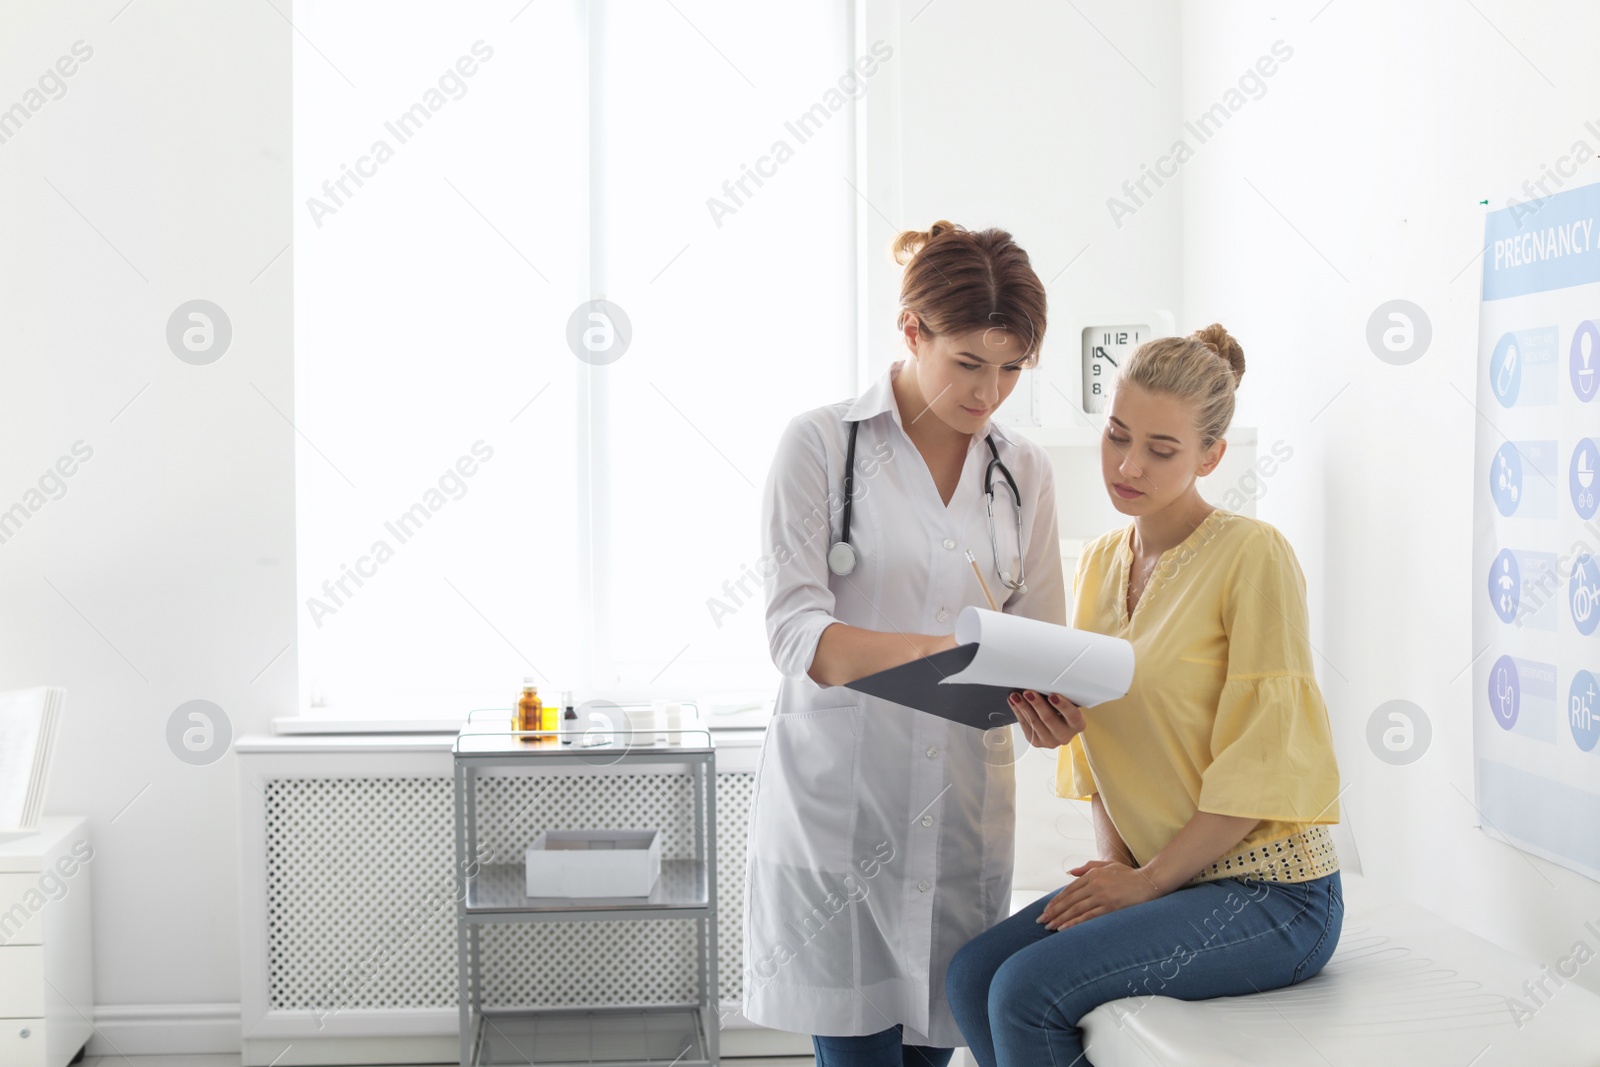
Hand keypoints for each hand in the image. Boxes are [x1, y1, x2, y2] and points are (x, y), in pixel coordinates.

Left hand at [1008, 690, 1084, 748]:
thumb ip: (1059, 696)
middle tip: (1028, 692)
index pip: (1073, 716)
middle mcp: (1065, 735)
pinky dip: (1019, 712)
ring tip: (1016, 696)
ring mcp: (1050, 741)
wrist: (1055, 725)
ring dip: (1024, 707)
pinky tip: (1014, 703)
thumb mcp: (1066, 703)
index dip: (1063, 706)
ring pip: (1035, 723)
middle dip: (1037, 704)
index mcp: (1077, 724)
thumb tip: (1043, 683)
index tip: (1052, 695)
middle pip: (1050, 720)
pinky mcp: (1037, 742)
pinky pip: (1026, 726)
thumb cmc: (1061, 710)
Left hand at [1036, 859, 1162, 930]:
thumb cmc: (1129, 875)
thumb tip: (1070, 872)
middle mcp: (1095, 884)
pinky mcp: (1111, 907)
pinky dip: (1075, 923)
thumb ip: (1088, 868)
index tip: (1047, 910)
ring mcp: (1103, 896)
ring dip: (1061, 919)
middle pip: (1069, 901)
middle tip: (1042, 921)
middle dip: (1054, 912)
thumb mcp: (1107, 866)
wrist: (1150, 882)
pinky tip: (1065, 928)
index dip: (1056, 901)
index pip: (1069, 890)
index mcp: (1093, 875)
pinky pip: (1089, 917)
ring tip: (1050, 927)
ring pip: (1076, 909)